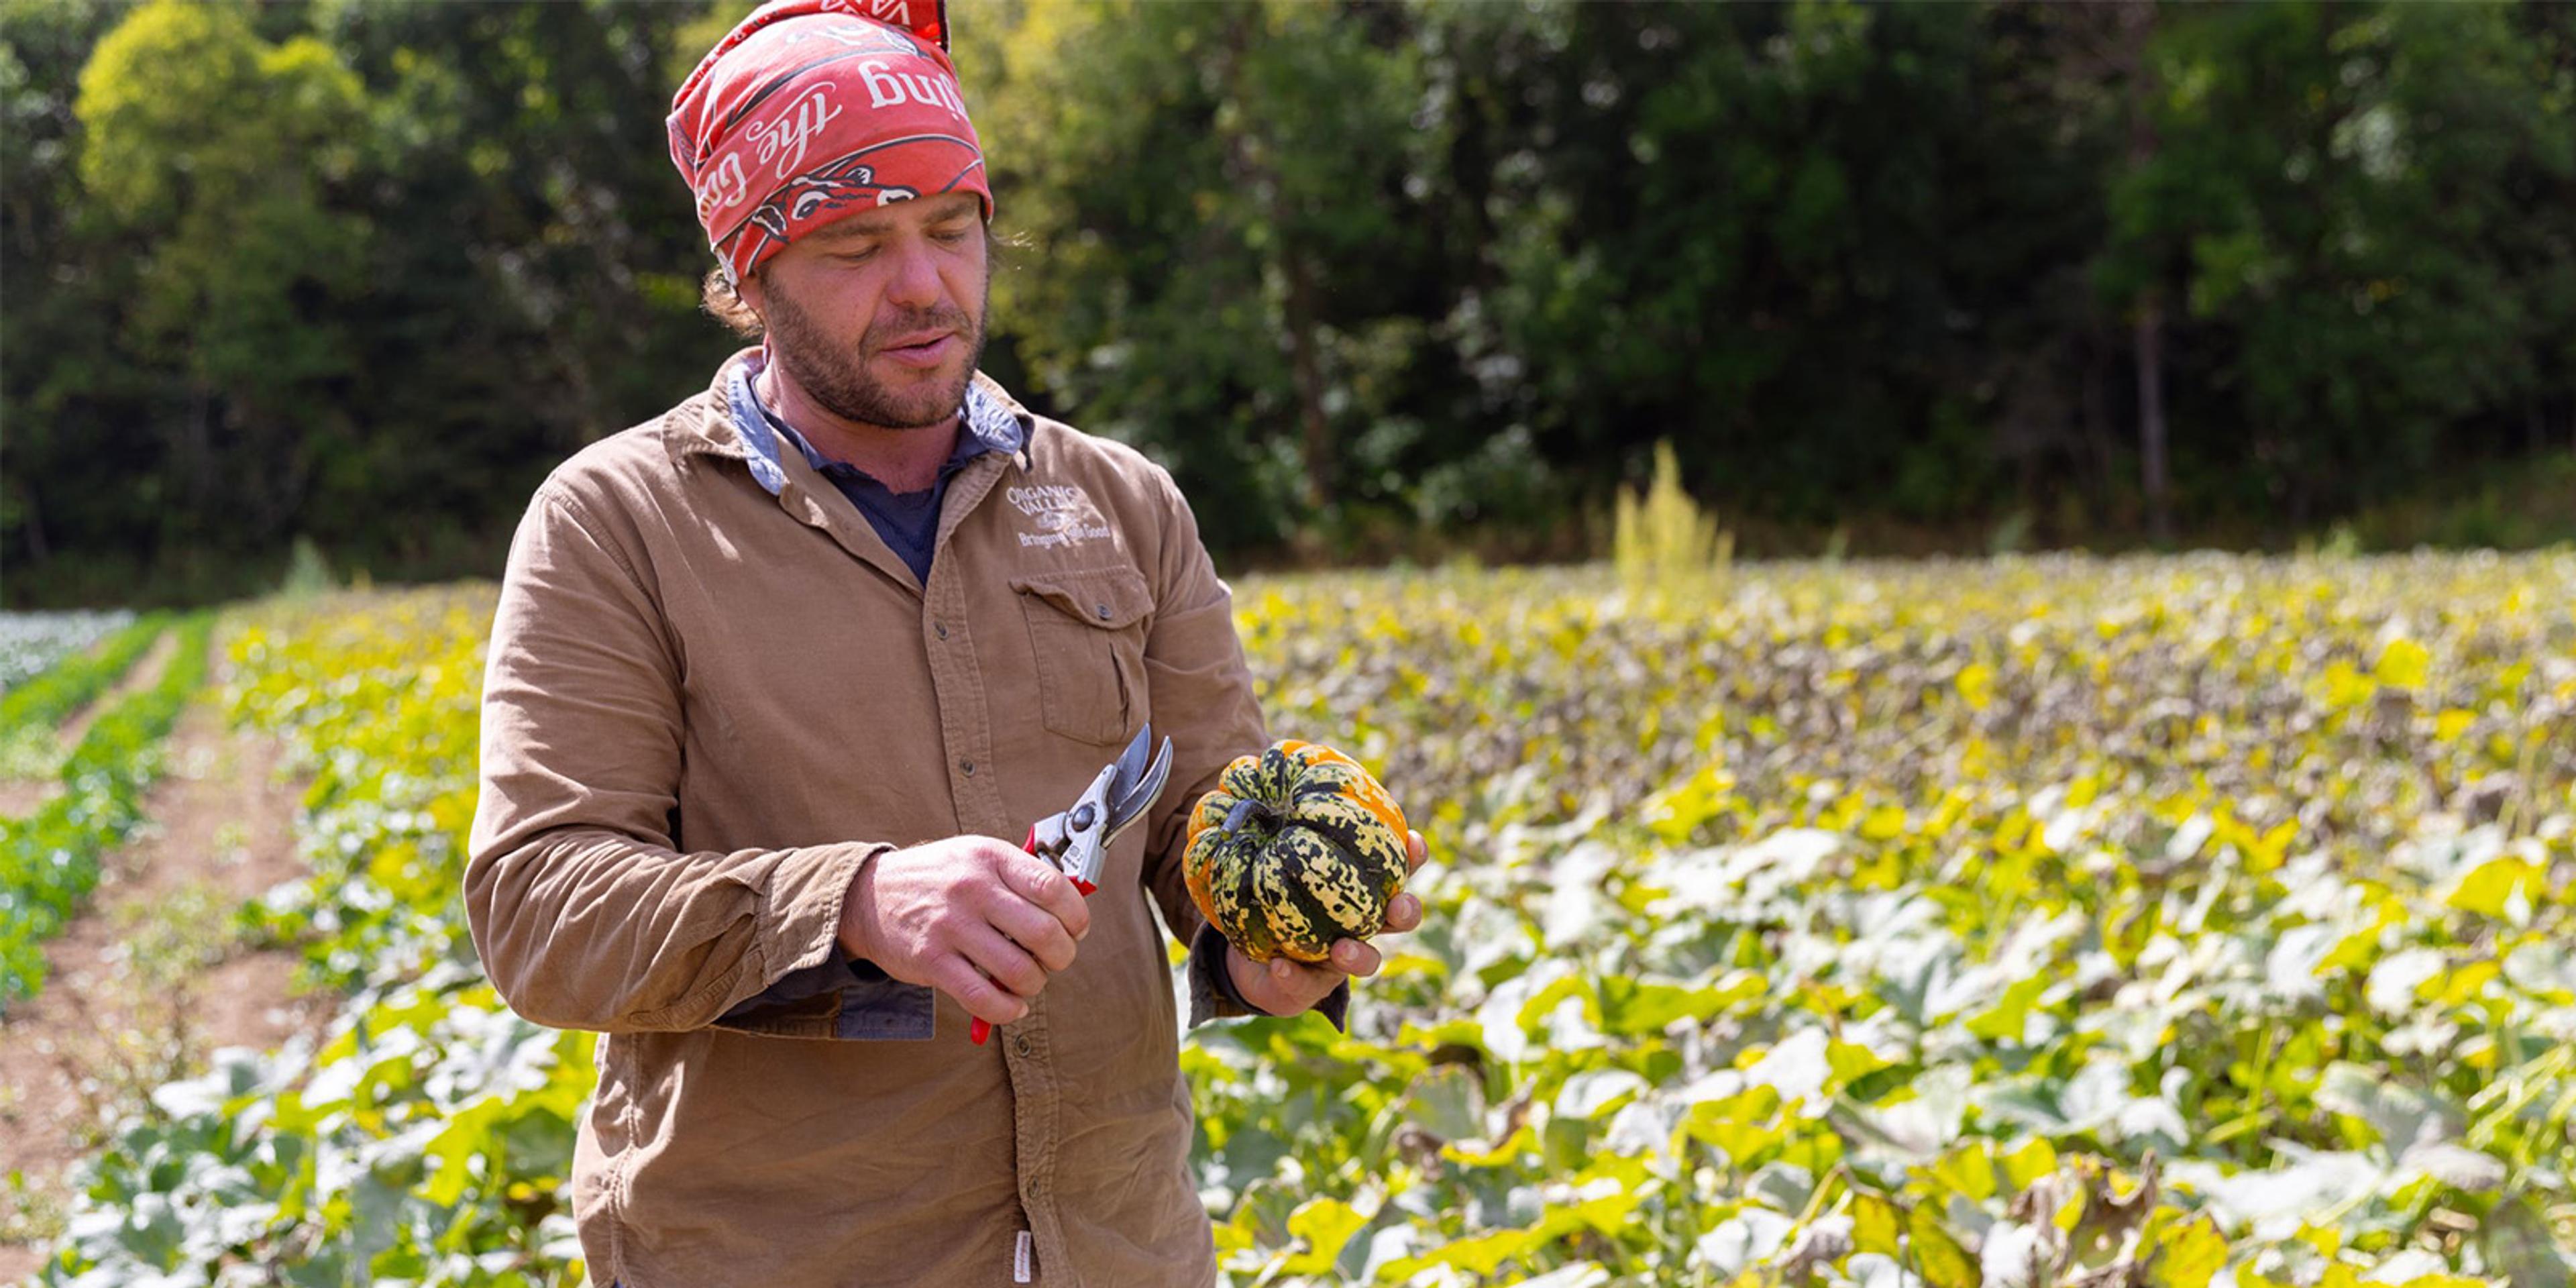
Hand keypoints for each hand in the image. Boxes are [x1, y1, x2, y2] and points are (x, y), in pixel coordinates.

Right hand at [838, 836, 1091, 1028]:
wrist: (869, 895)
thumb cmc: (938, 878)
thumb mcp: (978, 857)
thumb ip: (1021, 877)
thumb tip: (1071, 911)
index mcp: (990, 857)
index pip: (1054, 888)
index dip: (1076, 916)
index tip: (1076, 929)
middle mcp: (972, 889)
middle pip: (1044, 933)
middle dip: (1062, 956)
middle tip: (1055, 959)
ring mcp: (951, 926)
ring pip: (1019, 971)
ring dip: (1035, 984)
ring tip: (1028, 980)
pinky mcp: (932, 961)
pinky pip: (984, 998)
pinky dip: (1008, 1010)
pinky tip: (1011, 1004)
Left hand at [1228, 829, 1427, 1016]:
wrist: (1250, 956)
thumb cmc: (1273, 892)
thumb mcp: (1277, 859)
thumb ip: (1280, 829)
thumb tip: (1262, 784)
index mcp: (1362, 890)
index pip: (1397, 868)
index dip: (1412, 857)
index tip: (1413, 841)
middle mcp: (1360, 926)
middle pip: (1399, 919)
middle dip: (1405, 912)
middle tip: (1396, 906)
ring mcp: (1337, 961)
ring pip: (1367, 962)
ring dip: (1358, 955)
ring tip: (1341, 948)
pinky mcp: (1307, 989)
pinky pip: (1303, 985)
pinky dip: (1292, 975)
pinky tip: (1279, 964)